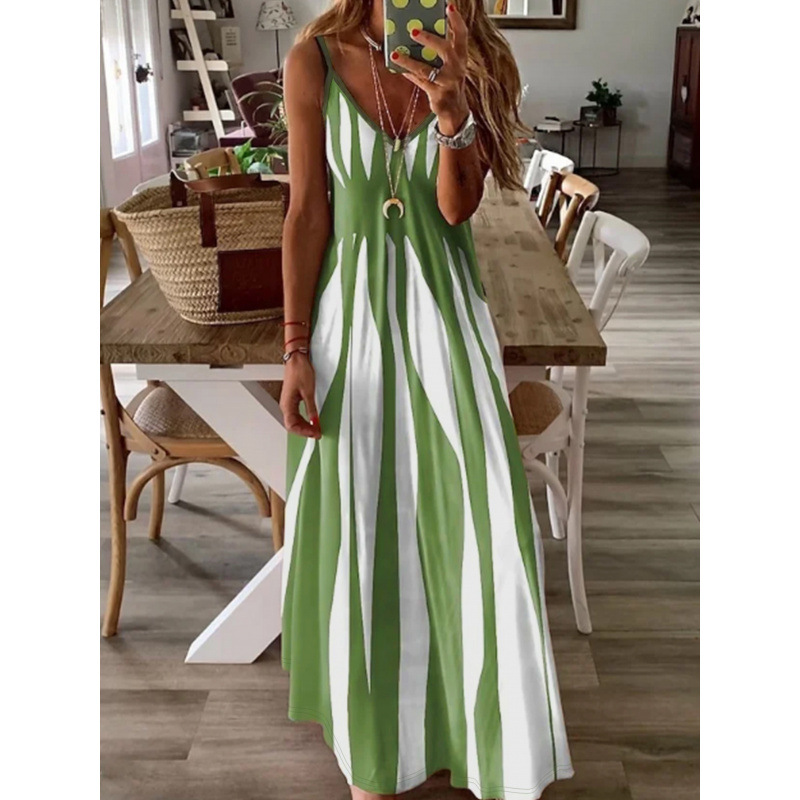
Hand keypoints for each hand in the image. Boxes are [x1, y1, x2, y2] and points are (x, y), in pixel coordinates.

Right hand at [280, 353, 320, 438]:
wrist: (297, 359)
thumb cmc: (299, 371)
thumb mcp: (308, 391)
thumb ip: (311, 408)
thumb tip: (315, 420)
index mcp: (287, 404)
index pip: (292, 425)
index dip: (303, 432)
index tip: (315, 433)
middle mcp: (285, 405)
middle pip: (292, 425)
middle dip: (304, 431)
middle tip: (317, 433)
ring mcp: (288, 402)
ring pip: (294, 421)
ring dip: (304, 426)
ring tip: (315, 429)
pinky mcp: (292, 399)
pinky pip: (296, 414)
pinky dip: (304, 420)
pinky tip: (311, 421)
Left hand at [390, 3, 468, 133]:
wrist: (455, 111)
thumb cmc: (449, 82)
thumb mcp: (451, 65)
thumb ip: (441, 50)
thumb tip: (419, 32)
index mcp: (461, 57)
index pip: (462, 35)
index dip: (456, 20)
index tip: (449, 7)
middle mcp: (457, 69)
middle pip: (445, 50)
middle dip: (429, 39)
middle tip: (413, 31)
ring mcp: (448, 83)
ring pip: (426, 69)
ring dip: (409, 61)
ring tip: (396, 53)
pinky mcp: (438, 95)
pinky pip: (420, 82)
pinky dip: (409, 74)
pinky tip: (398, 67)